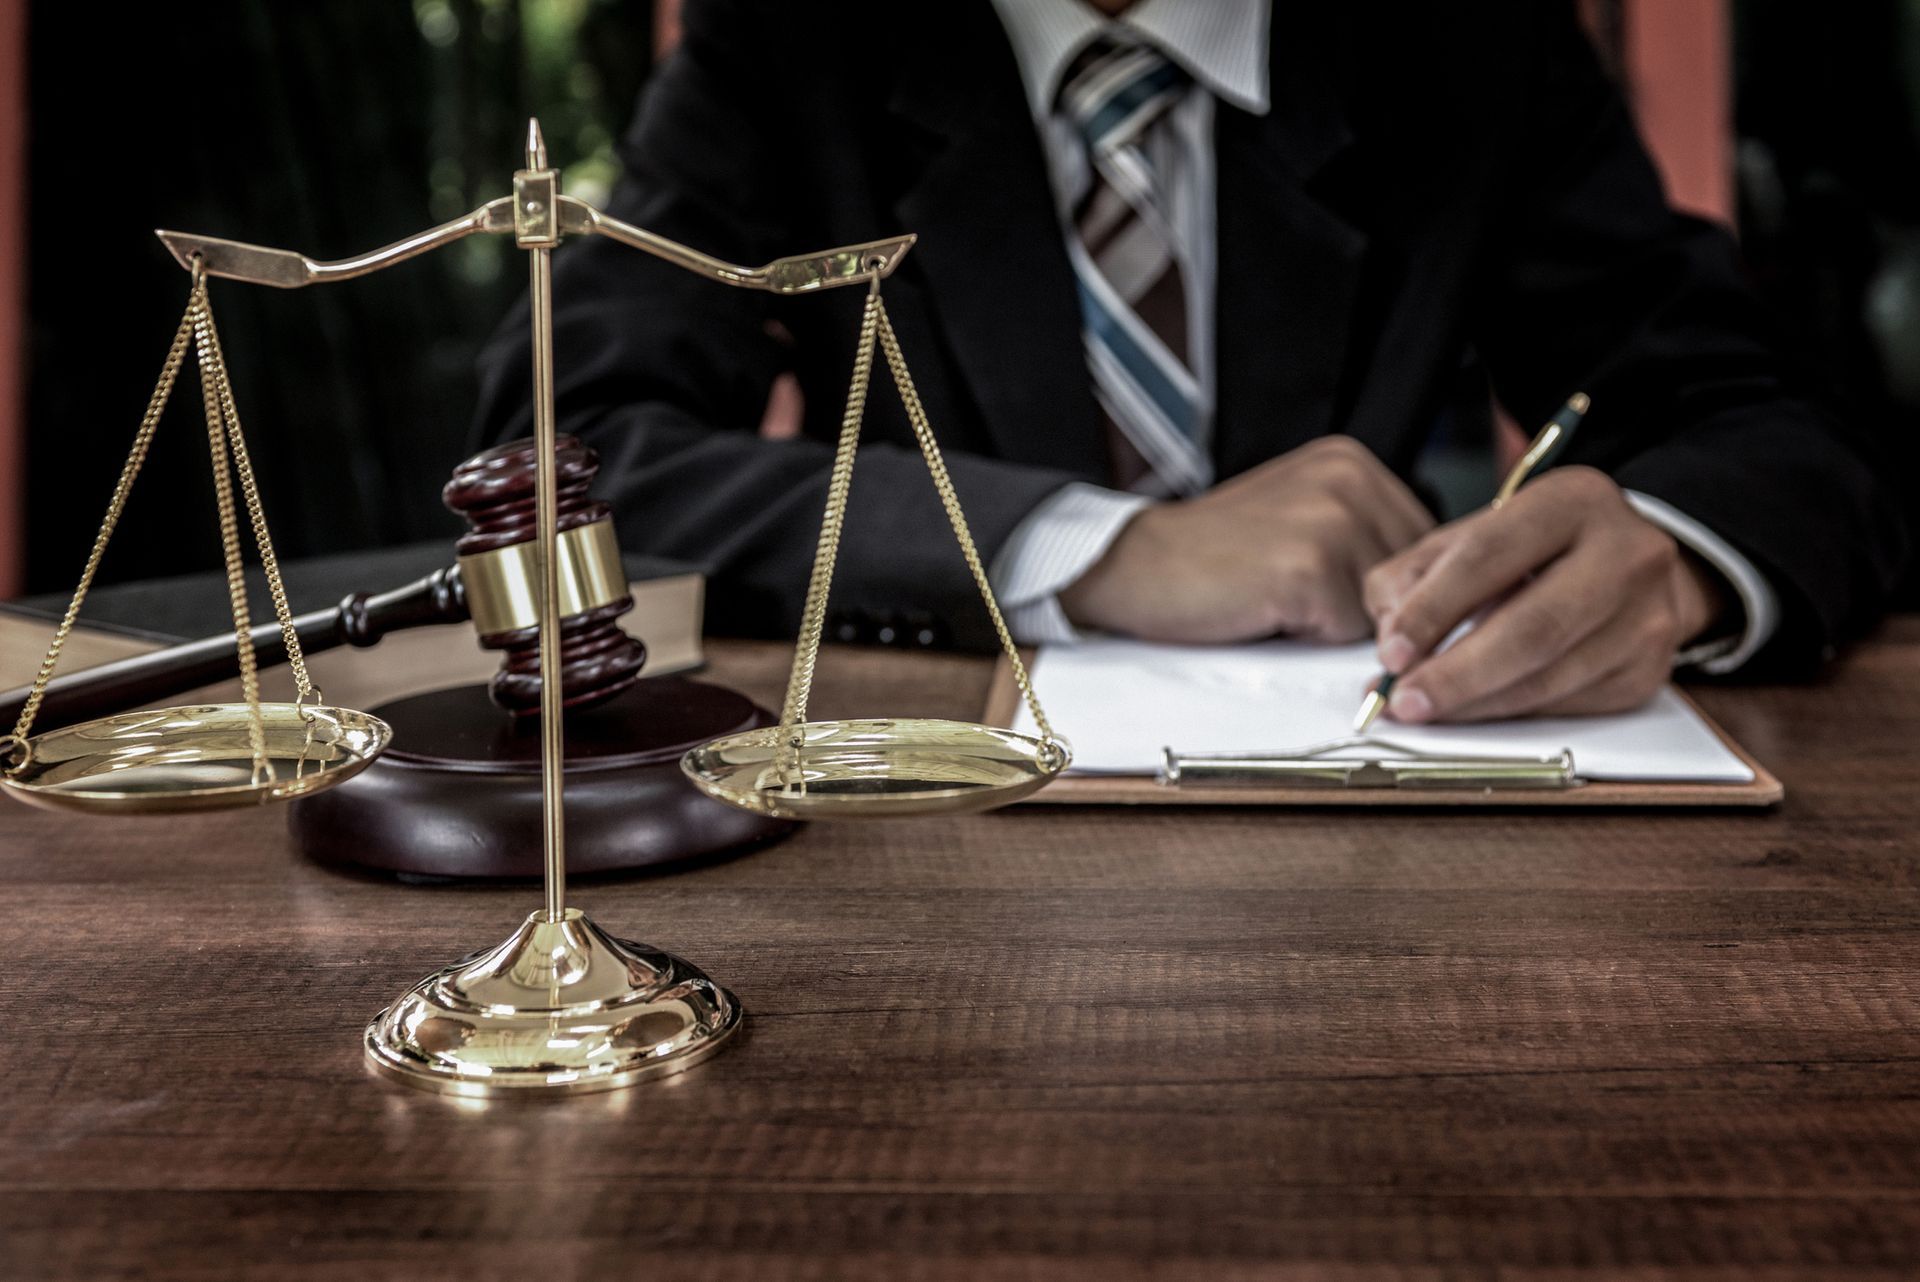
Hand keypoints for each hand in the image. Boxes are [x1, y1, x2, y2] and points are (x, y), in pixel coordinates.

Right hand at [1059, 437, 1434, 642]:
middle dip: (1367, 604)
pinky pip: (1348, 632)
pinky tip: (1265, 607)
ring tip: (1277, 596)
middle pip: (1412, 580)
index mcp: (1352, 461)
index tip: (1330, 587)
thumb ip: (1364, 536)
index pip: (1426, 546)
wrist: (1136, 565)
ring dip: (1336, 622)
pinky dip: (1310, 636)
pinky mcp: (1310, 567)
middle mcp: (1350, 479)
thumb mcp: (1300, 516)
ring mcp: (1332, 521)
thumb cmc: (1214, 555)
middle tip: (1294, 591)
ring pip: (1384, 610)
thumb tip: (1435, 593)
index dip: (1389, 586)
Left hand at [1361, 466, 1726, 722]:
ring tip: (1425, 711)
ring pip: (1550, 677)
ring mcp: (1647, 615)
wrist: (1624, 567)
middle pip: (1531, 629)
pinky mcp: (1649, 669)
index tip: (1390, 655)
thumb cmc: (1529, 553)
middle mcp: (1625, 552)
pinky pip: (1569, 705)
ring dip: (1475, 704)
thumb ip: (1414, 578)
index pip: (1488, 557)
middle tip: (1403, 701)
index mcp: (1571, 500)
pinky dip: (1510, 715)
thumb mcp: (1470, 538)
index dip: (1432, 611)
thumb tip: (1392, 642)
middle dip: (1455, 674)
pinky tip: (1474, 711)